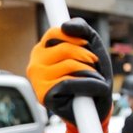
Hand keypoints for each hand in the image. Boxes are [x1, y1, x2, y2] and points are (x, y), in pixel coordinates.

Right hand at [26, 18, 111, 132]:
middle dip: (89, 57)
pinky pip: (71, 83)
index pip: (57, 32)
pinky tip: (90, 93)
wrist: (97, 107)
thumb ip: (82, 30)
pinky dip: (90, 86)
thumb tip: (65, 25)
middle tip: (93, 68)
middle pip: (67, 48)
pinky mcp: (44, 95)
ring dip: (92, 73)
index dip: (78, 39)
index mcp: (43, 50)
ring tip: (92, 81)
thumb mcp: (92, 47)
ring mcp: (38, 80)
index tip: (88, 46)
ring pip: (72, 66)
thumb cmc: (94, 75)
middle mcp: (36, 64)